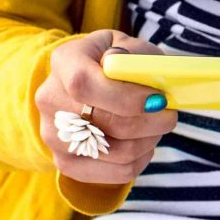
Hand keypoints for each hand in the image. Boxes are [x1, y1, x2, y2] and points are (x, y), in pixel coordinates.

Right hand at [36, 28, 177, 186]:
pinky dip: (140, 160)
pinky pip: (114, 173)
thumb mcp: (129, 46)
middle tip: (169, 114)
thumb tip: (127, 67)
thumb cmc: (116, 63)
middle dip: (149, 122)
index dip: (125, 97)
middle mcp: (50, 99)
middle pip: (105, 122)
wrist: (87, 83)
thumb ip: (133, 54)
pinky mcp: (66, 162)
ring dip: (148, 140)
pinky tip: (144, 143)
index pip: (84, 84)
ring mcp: (54, 134)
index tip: (158, 100)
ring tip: (157, 126)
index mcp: (64, 62)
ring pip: (114, 152)